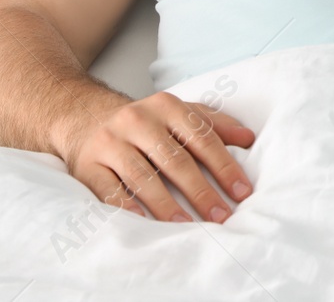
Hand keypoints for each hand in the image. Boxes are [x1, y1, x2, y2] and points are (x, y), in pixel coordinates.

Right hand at [56, 90, 255, 222]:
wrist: (85, 118)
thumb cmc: (145, 123)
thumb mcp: (179, 114)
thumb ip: (214, 124)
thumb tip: (249, 138)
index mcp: (166, 106)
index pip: (202, 138)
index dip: (224, 166)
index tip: (242, 192)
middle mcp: (137, 120)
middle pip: (174, 160)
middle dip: (200, 191)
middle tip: (221, 216)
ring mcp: (110, 142)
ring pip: (142, 176)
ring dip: (166, 204)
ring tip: (187, 227)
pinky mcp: (87, 165)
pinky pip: (108, 189)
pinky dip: (126, 207)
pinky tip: (142, 222)